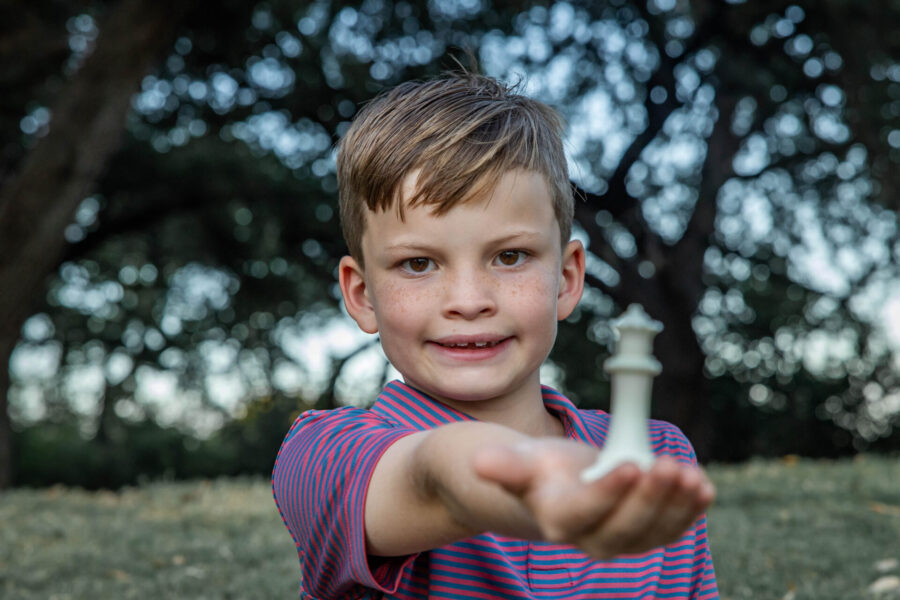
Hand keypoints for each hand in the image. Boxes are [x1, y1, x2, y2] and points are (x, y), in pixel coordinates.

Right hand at [472, 439, 714, 558]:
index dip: (609, 492)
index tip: (628, 465)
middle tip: (666, 465)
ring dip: (677, 505)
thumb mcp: (519, 463)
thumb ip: (504, 465)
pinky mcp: (644, 531)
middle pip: (625, 526)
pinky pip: (671, 526)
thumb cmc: (536, 472)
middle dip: (650, 497)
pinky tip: (702, 487)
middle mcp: (591, 538)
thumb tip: (479, 461)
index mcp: (559, 520)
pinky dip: (690, 509)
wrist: (554, 489)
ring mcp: (622, 538)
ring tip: (691, 475)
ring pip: (654, 530)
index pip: (586, 512)